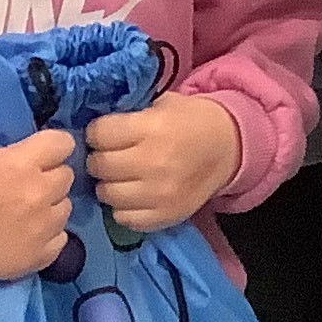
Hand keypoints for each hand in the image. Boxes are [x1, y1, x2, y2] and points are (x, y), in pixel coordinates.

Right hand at [0, 129, 73, 281]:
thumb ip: (3, 143)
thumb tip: (24, 135)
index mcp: (21, 163)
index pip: (63, 143)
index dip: (52, 147)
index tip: (40, 154)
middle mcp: (37, 194)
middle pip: (66, 176)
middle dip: (48, 177)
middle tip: (25, 185)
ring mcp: (40, 228)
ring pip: (65, 208)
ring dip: (49, 207)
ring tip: (24, 211)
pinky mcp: (37, 257)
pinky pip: (61, 239)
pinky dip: (48, 236)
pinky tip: (26, 233)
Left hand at [84, 92, 244, 232]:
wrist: (229, 148)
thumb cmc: (191, 120)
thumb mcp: (163, 104)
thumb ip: (128, 115)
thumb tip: (92, 128)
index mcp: (152, 129)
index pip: (99, 134)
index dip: (98, 132)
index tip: (106, 133)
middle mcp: (153, 163)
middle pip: (99, 165)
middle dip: (101, 158)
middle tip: (112, 155)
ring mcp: (159, 194)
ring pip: (106, 193)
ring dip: (109, 183)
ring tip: (122, 176)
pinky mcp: (164, 216)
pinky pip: (123, 217)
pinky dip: (124, 207)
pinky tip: (133, 194)